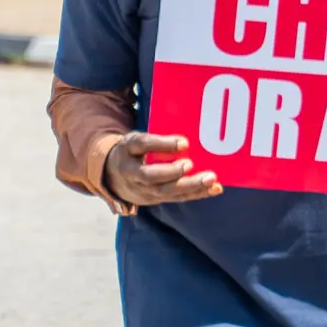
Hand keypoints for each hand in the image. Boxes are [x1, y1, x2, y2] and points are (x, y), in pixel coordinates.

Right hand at [101, 132, 222, 206]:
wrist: (111, 177)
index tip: (184, 142)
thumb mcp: (137, 139)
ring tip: (211, 179)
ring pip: (165, 191)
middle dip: (172, 172)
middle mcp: (131, 172)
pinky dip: (197, 194)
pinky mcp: (154, 199)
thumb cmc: (134, 151)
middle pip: (150, 175)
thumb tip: (189, 127)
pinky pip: (176, 198)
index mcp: (128, 149)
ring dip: (190, 186)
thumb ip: (157, 136)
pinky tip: (215, 188)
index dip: (162, 144)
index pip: (142, 145)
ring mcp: (142, 189)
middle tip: (190, 164)